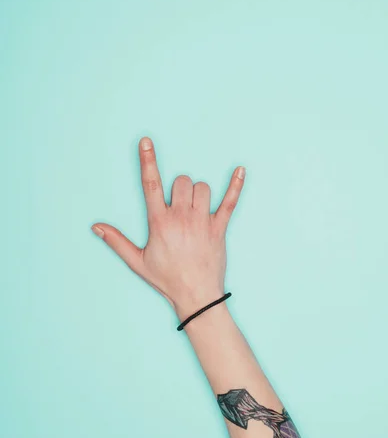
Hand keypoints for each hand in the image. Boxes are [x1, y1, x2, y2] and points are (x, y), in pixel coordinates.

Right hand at [91, 137, 244, 320]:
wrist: (196, 296)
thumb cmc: (166, 279)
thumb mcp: (137, 261)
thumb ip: (116, 241)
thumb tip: (96, 227)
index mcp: (160, 222)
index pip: (151, 184)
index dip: (148, 160)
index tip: (146, 142)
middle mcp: (181, 217)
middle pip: (181, 181)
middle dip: (178, 188)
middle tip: (178, 206)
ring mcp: (202, 221)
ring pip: (202, 187)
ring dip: (197, 192)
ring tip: (194, 208)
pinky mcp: (219, 228)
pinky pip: (229, 202)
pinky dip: (236, 185)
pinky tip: (240, 170)